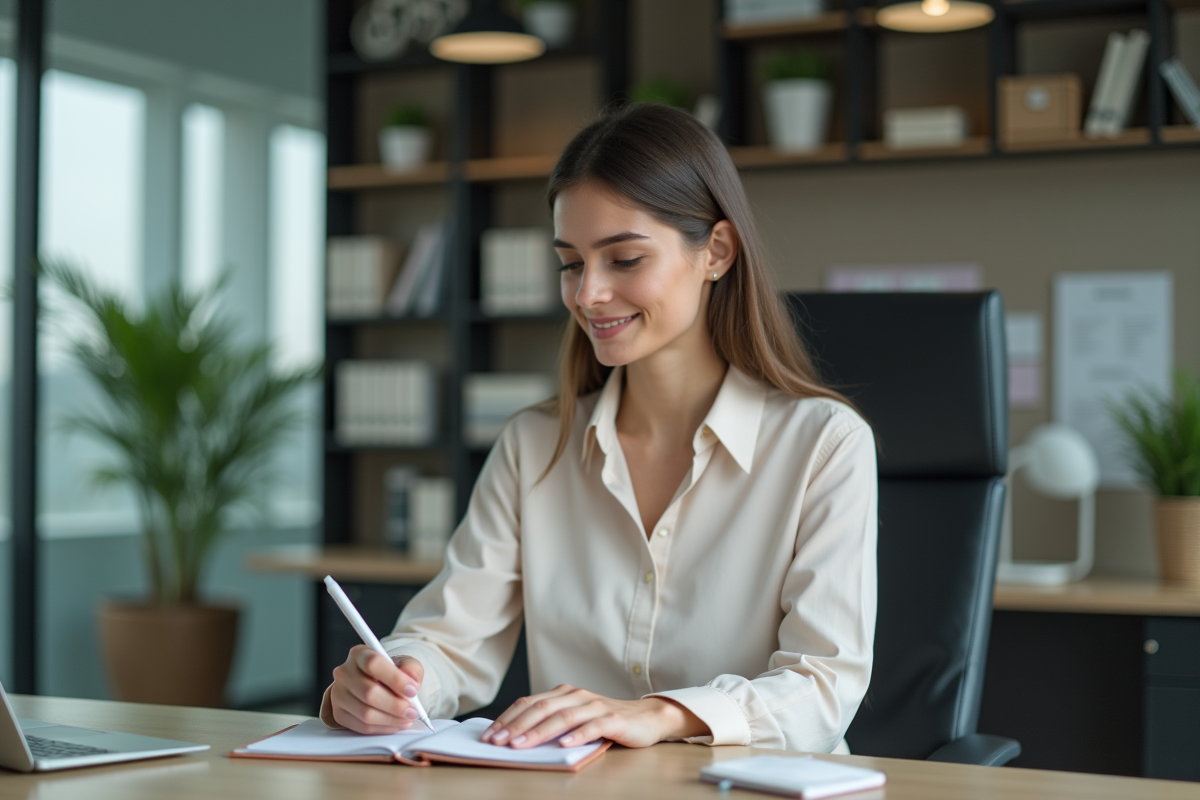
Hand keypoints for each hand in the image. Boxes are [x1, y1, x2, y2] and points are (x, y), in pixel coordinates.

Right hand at [329, 646, 424, 733]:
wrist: (374, 685)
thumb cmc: (390, 673)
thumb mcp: (404, 664)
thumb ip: (411, 668)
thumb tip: (412, 680)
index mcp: (359, 654)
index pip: (373, 663)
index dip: (395, 678)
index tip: (412, 690)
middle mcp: (344, 673)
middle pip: (369, 692)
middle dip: (395, 705)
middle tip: (413, 710)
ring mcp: (338, 695)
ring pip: (365, 713)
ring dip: (391, 719)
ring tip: (407, 718)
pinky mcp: (339, 714)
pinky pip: (362, 727)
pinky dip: (383, 728)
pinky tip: (396, 724)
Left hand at [480, 684, 707, 748]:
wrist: (644, 719)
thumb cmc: (603, 722)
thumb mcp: (573, 720)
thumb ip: (549, 723)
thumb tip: (513, 737)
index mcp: (563, 694)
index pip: (529, 703)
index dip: (507, 718)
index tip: (489, 735)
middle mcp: (576, 695)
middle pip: (541, 708)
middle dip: (516, 726)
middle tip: (497, 742)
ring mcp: (594, 706)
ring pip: (562, 717)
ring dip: (539, 732)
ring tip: (521, 745)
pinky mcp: (612, 719)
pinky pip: (591, 727)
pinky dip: (576, 735)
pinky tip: (563, 745)